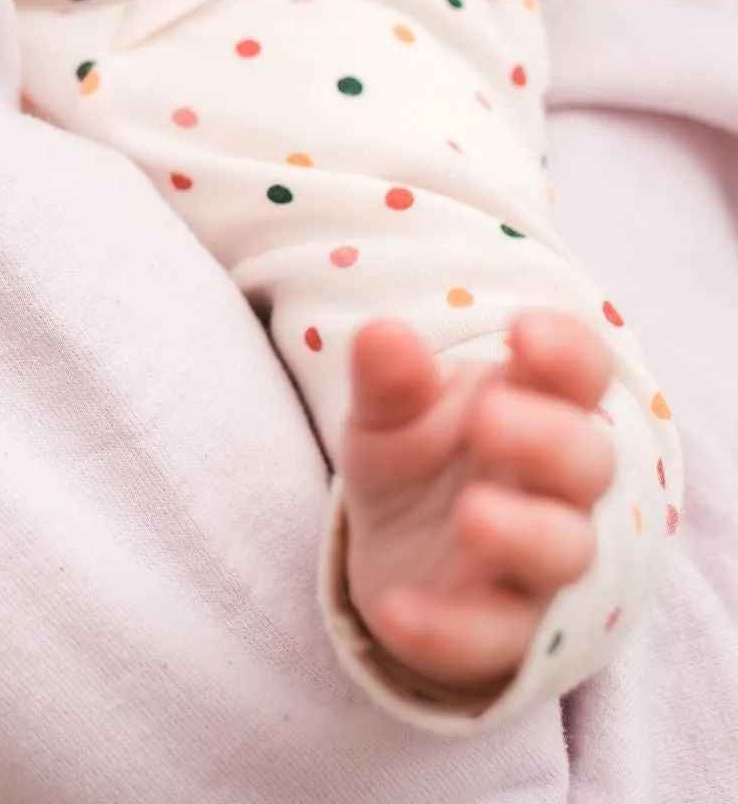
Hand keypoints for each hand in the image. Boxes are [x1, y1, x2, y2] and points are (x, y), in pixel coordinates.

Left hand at [341, 313, 614, 700]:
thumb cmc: (414, 458)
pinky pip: (494, 636)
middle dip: (549, 439)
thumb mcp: (387, 412)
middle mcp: (555, 486)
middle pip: (588, 462)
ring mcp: (540, 563)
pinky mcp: (508, 632)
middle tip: (489, 418)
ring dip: (523, 533)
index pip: (578, 374)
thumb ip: (388, 377)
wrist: (396, 558)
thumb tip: (383, 334)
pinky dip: (447, 627)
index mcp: (534, 407)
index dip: (568, 355)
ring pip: (565, 552)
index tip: (526, 334)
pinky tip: (395, 609)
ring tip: (471, 514)